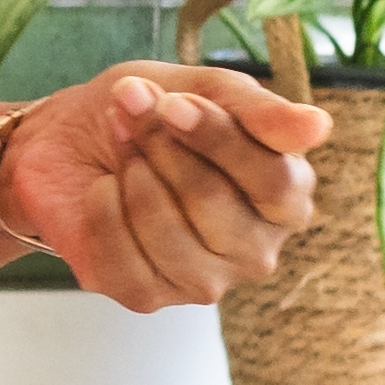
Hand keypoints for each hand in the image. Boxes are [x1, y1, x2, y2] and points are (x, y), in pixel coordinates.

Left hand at [0, 63, 322, 311]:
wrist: (66, 137)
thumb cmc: (150, 111)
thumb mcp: (204, 89)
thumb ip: (260, 111)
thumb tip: (318, 127)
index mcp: (285, 194)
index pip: (275, 181)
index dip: (219, 139)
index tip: (174, 103)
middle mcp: (255, 246)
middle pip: (215, 205)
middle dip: (162, 148)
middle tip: (132, 112)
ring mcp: (205, 279)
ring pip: (169, 235)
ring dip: (131, 175)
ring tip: (119, 146)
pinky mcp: (149, 296)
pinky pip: (125, 260)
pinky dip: (103, 211)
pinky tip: (103, 189)